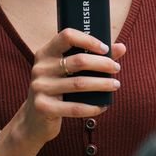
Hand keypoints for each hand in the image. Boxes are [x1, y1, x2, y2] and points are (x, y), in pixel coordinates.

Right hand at [20, 29, 125, 144]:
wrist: (34, 119)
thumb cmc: (58, 89)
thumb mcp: (69, 72)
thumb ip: (94, 57)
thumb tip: (121, 47)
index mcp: (46, 53)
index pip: (67, 36)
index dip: (89, 40)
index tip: (105, 49)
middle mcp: (40, 68)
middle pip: (79, 61)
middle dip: (103, 64)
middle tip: (116, 68)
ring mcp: (40, 87)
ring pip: (80, 84)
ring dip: (102, 84)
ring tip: (115, 85)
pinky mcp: (43, 107)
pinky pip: (74, 107)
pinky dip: (93, 107)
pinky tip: (103, 106)